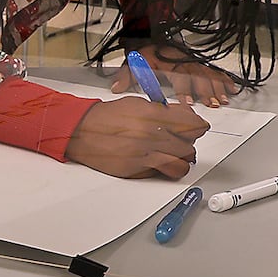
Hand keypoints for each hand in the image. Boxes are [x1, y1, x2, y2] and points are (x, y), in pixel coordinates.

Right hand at [67, 98, 209, 179]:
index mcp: (154, 116)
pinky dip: (161, 169)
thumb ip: (165, 111)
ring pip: (181, 166)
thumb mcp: (138, 104)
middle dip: (186, 145)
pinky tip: (152, 161)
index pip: (196, 127)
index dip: (197, 128)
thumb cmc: (107, 116)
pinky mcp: (135, 170)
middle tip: (177, 142)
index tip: (194, 129)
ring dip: (179, 161)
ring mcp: (143, 156)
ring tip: (170, 156)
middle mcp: (151, 137)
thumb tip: (186, 117)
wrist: (80, 130)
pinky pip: (160, 173)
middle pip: (190, 147)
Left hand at [110, 44, 235, 106]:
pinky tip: (232, 87)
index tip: (188, 102)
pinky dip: (224, 78)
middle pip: (197, 76)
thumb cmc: (142, 50)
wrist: (149, 33)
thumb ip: (126, 76)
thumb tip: (117, 88)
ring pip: (207, 74)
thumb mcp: (132, 62)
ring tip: (223, 100)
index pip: (177, 76)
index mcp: (167, 62)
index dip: (183, 90)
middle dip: (205, 91)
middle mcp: (182, 61)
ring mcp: (191, 61)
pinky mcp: (197, 62)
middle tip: (212, 104)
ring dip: (216, 87)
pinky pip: (213, 70)